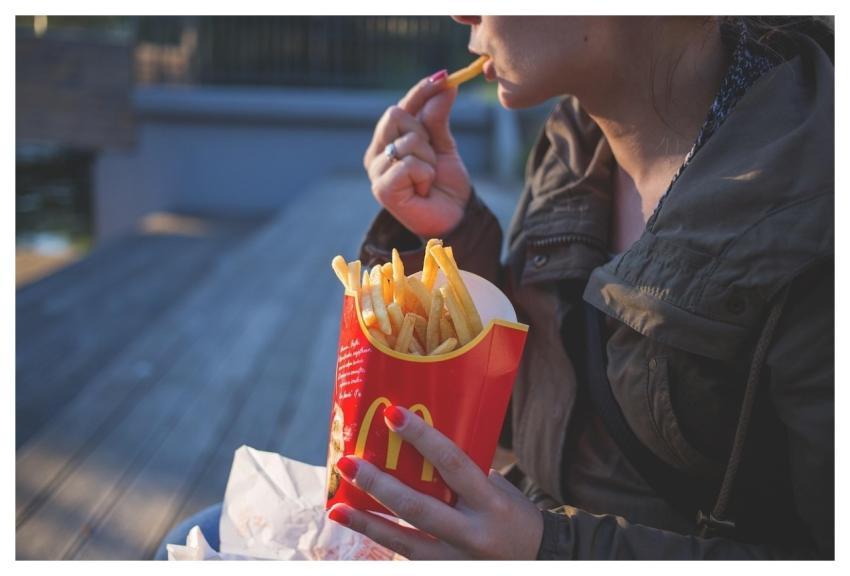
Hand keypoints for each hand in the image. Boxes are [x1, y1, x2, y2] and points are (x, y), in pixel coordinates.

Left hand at [327, 405, 542, 559]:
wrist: (537, 560)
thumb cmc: (513, 514)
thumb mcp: (498, 488)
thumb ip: (463, 472)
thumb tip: (418, 444)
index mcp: (490, 502)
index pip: (453, 463)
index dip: (422, 438)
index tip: (393, 414)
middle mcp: (473, 534)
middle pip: (418, 508)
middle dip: (379, 485)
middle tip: (348, 464)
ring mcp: (457, 560)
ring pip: (404, 542)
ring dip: (366, 522)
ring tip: (336, 508)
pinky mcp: (446, 573)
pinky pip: (407, 557)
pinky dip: (381, 541)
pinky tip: (358, 526)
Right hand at [363, 71, 471, 238]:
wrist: (454, 218)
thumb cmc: (445, 185)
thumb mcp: (444, 145)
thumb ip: (438, 117)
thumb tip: (445, 84)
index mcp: (386, 142)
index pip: (400, 106)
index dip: (420, 91)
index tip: (444, 76)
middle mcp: (376, 155)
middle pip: (396, 115)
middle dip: (424, 133)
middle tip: (431, 158)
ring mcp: (376, 172)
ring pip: (407, 140)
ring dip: (429, 159)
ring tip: (428, 180)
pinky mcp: (382, 189)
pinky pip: (409, 164)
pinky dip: (425, 175)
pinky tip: (423, 190)